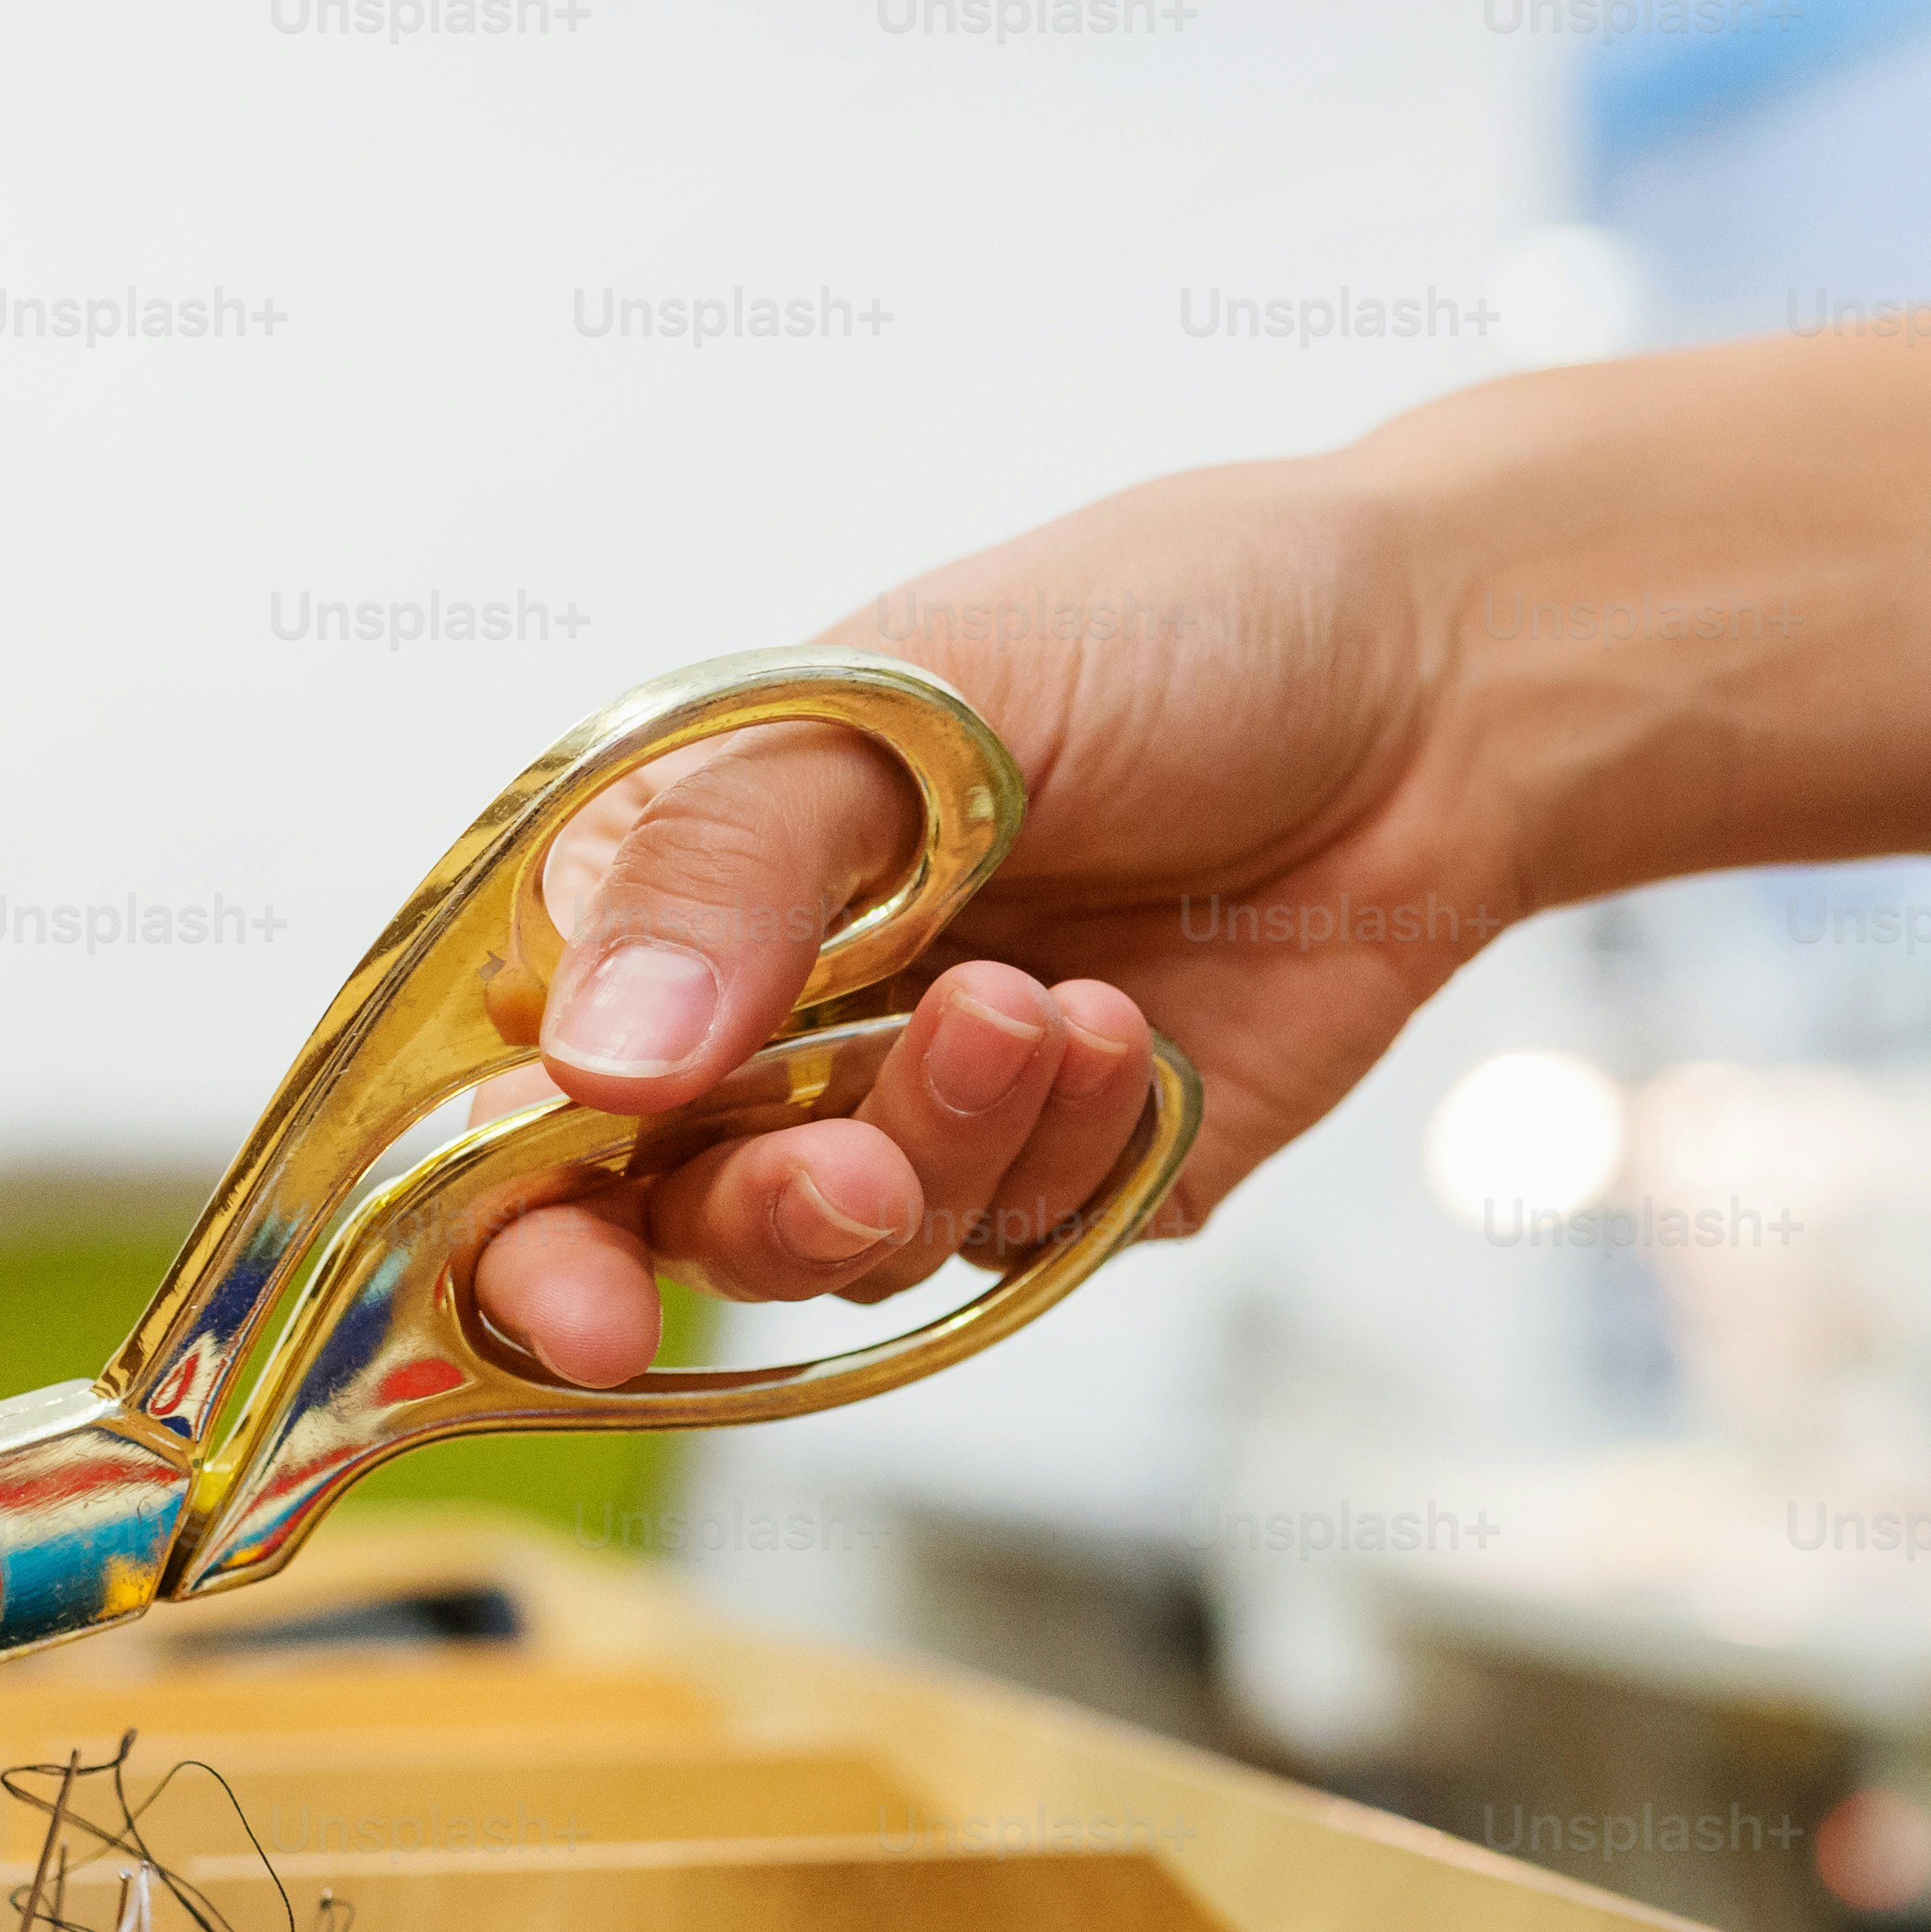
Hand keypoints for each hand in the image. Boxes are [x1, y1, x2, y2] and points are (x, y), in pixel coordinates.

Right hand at [468, 459, 1494, 1384]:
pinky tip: (1135, 1037)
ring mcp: (908, 1102)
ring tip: (1053, 1010)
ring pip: (838, 1248)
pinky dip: (1065, 1154)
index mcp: (681, 876)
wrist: (1432, 690)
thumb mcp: (914, 692)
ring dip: (937, 1148)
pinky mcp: (1058, 1179)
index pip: (508, 1074)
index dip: (498, 1216)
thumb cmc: (1164, 630)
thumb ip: (737, 866)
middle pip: (657, 1214)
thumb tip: (598, 1065)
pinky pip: (1008, 1245)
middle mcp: (767, 1008)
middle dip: (754, 1218)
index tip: (573, 1301)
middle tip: (855, 1169)